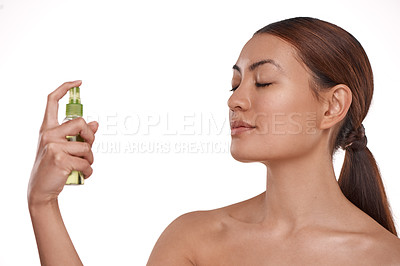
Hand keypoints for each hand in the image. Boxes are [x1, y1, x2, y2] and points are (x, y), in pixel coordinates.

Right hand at [27, 80, 98, 205]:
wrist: (41, 189)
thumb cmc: (53, 166)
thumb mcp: (62, 148)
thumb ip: (77, 136)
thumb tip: (95, 124)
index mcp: (47, 128)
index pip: (52, 101)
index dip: (65, 88)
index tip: (78, 82)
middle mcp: (48, 134)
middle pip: (80, 123)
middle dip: (90, 137)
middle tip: (88, 149)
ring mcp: (53, 146)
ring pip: (86, 147)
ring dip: (90, 159)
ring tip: (82, 166)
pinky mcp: (60, 159)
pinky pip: (86, 162)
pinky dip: (88, 171)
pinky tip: (82, 175)